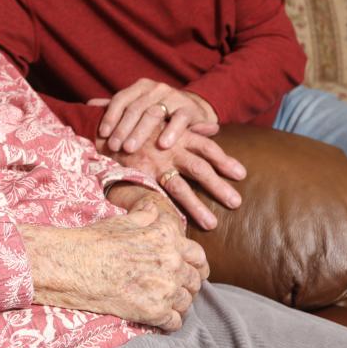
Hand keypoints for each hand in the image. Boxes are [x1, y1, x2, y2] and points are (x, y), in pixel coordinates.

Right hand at [19, 200, 206, 331]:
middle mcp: (173, 262)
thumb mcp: (123, 220)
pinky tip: (158, 316)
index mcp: (168, 238)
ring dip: (179, 302)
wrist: (74, 266)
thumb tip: (154, 208)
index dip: (194, 264)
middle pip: (196, 280)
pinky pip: (176, 323)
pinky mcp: (155, 312)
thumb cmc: (95, 241)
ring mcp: (166, 289)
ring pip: (188, 302)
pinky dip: (169, 321)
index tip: (187, 269)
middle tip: (175, 287)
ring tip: (165, 302)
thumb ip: (146, 215)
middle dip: (187, 284)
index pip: (198, 256)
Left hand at [89, 78, 219, 153]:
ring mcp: (174, 97)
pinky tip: (162, 145)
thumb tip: (88, 105)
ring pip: (154, 113)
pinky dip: (171, 132)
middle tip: (114, 146)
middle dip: (123, 128)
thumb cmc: (159, 111)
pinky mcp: (190, 109)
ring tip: (130, 148)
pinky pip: (180, 119)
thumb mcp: (138, 107)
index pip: (121, 99)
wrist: (193, 110)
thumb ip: (116, 107)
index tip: (102, 134)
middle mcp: (157, 88)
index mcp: (141, 86)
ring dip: (140, 132)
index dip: (110, 116)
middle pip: (135, 108)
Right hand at [105, 130, 244, 230]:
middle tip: (236, 203)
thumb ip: (190, 126)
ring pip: (180, 186)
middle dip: (218, 186)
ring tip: (212, 224)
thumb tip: (214, 128)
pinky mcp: (139, 175)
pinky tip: (179, 226)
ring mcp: (153, 163)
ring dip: (197, 206)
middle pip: (199, 168)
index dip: (224, 160)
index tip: (242, 174)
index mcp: (178, 135)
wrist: (104, 130)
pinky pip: (157, 195)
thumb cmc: (138, 128)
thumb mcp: (164, 121)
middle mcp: (169, 149)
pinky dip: (169, 210)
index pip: (207, 148)